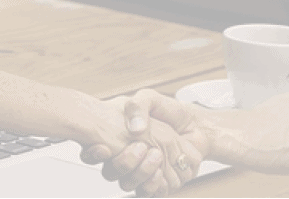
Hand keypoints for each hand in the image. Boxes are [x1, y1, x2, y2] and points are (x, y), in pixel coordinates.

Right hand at [81, 90, 210, 196]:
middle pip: (111, 173)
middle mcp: (125, 158)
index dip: (93, 154)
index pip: (93, 153)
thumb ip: (138, 106)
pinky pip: (149, 192)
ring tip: (156, 155)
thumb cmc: (169, 112)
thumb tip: (134, 129)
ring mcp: (140, 172)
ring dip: (141, 172)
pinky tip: (161, 170)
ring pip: (128, 184)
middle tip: (141, 147)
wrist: (195, 125)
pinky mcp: (157, 183)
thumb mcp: (149, 99)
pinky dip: (155, 183)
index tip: (105, 147)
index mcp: (116, 139)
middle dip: (124, 163)